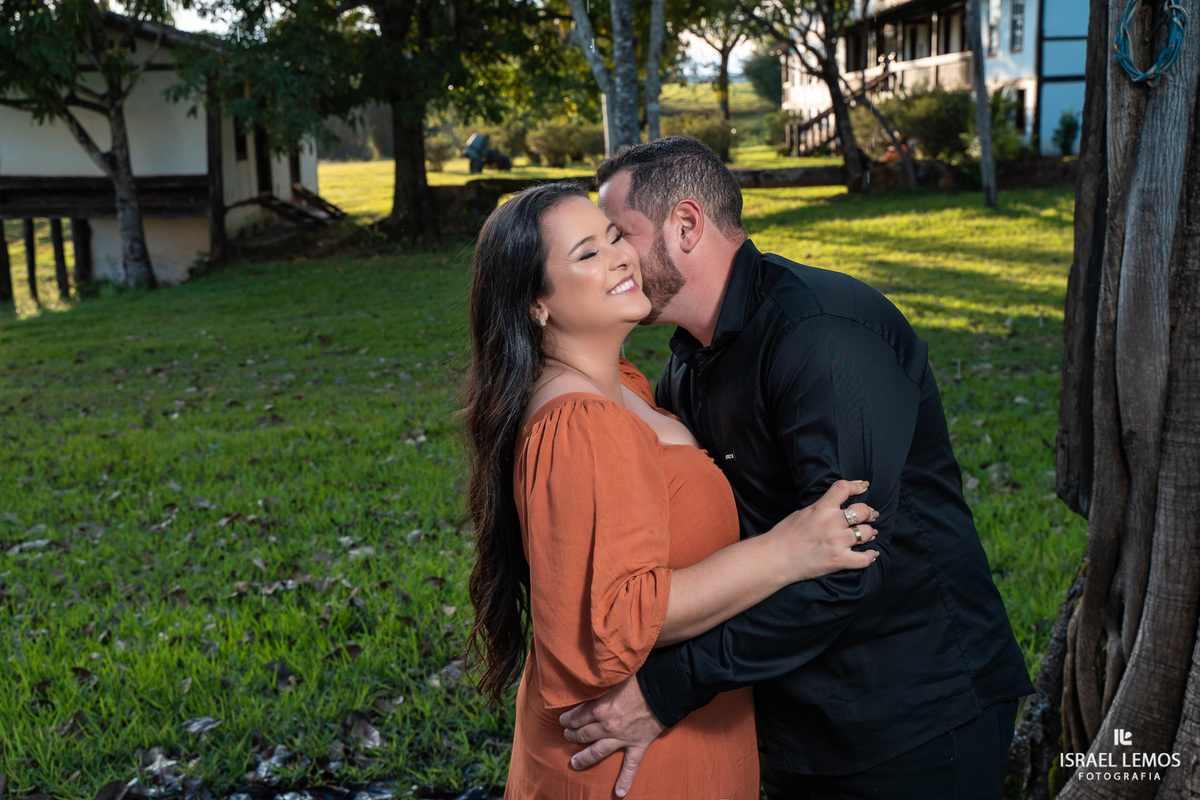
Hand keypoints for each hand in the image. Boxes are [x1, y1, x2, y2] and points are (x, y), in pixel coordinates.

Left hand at [559, 676, 664, 797]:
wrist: (663, 689)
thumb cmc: (638, 680)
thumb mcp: (613, 681)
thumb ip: (600, 688)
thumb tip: (587, 686)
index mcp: (600, 708)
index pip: (577, 716)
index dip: (568, 719)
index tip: (563, 720)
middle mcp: (607, 726)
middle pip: (583, 734)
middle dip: (572, 735)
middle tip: (567, 736)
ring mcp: (622, 738)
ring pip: (597, 751)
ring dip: (584, 758)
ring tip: (574, 762)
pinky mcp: (638, 745)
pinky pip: (630, 766)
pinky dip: (625, 780)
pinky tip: (618, 793)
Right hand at [772, 479, 879, 581]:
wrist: (775, 558)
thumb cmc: (784, 535)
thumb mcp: (802, 513)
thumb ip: (821, 508)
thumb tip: (834, 507)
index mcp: (821, 508)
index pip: (844, 488)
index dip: (856, 485)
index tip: (863, 487)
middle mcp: (832, 523)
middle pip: (862, 511)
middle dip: (869, 512)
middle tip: (870, 514)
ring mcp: (838, 542)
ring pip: (866, 533)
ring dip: (869, 532)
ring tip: (870, 533)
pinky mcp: (839, 561)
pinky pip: (864, 559)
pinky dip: (870, 556)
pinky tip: (872, 554)